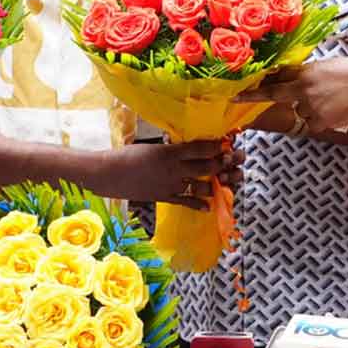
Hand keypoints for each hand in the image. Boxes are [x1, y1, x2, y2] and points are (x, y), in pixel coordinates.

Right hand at [113, 139, 245, 210]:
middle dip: (225, 162)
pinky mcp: (165, 197)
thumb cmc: (128, 155)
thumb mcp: (152, 146)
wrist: (109, 174)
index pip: (200, 148)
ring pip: (201, 186)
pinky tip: (209, 205)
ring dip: (218, 183)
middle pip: (207, 167)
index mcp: (170, 152)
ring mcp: (171, 185)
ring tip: (231, 179)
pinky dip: (199, 204)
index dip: (217, 146)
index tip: (228, 142)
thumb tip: (189, 147)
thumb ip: (172, 148)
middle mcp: (174, 169)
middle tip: (237, 158)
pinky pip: (186, 202)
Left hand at [243, 57, 347, 134]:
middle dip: (269, 98)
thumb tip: (288, 77)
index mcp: (304, 75)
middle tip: (255, 98)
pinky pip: (315, 124)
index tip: (235, 96)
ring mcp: (313, 109)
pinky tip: (336, 111)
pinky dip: (322, 120)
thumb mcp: (326, 66)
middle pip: (280, 98)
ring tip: (332, 100)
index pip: (273, 83)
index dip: (253, 91)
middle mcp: (304, 92)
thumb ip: (305, 74)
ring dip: (310, 108)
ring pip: (302, 112)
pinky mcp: (324, 123)